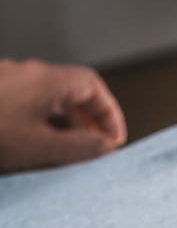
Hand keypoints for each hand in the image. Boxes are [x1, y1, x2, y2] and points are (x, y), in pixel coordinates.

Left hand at [0, 59, 126, 172]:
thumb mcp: (38, 147)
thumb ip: (77, 147)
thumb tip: (106, 146)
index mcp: (45, 79)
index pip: (93, 86)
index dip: (109, 113)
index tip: (114, 138)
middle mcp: (28, 74)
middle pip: (71, 92)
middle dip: (87, 121)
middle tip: (94, 149)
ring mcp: (8, 81)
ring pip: (47, 100)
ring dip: (61, 124)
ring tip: (65, 153)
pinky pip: (26, 106)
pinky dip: (38, 124)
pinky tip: (32, 147)